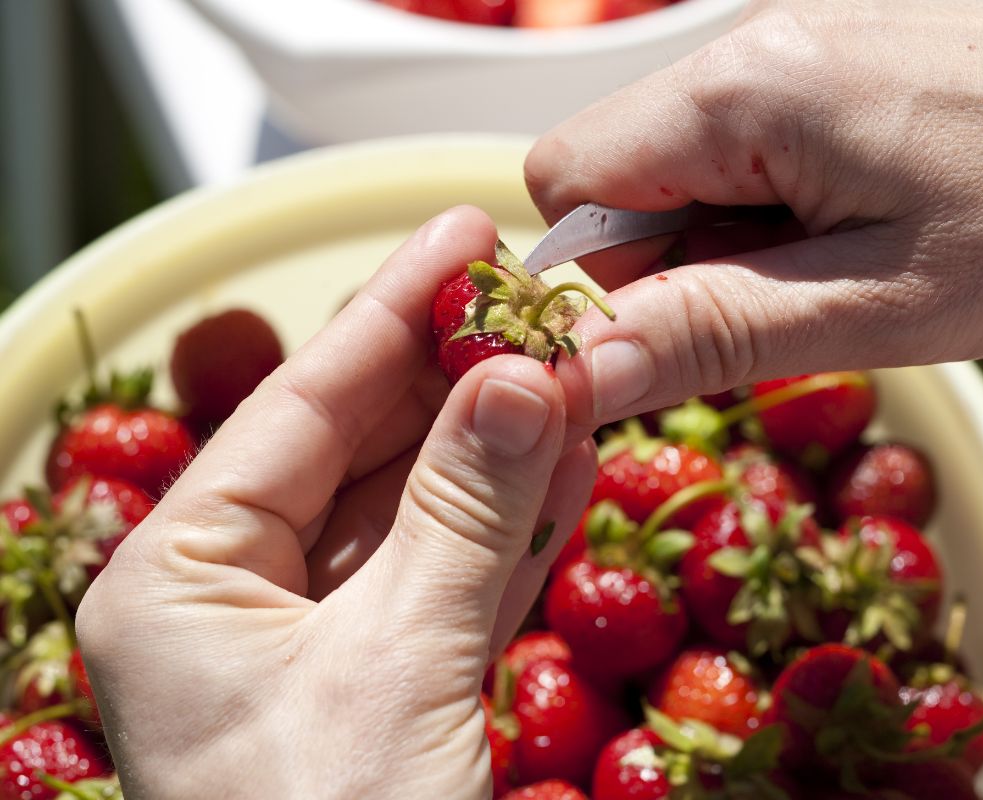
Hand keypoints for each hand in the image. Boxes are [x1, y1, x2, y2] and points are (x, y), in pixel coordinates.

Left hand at [74, 207, 596, 798]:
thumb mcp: (393, 667)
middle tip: (537, 298)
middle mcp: (241, 599)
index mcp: (180, 580)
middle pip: (367, 450)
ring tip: (574, 365)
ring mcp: (325, 641)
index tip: (462, 237)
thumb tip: (518, 379)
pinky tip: (569, 459)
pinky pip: (460, 577)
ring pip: (426, 511)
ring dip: (505, 443)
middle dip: (459, 376)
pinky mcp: (395, 683)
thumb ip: (461, 515)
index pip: (299, 409)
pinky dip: (519, 523)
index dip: (389, 315)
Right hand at [526, 0, 982, 427]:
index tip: (679, 334)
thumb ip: (716, 332)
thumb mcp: (882, 305)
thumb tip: (584, 368)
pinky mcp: (843, 48)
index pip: (566, 184)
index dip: (597, 280)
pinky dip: (785, 201)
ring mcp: (801, 35)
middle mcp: (754, 41)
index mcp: (744, 91)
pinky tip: (874, 218)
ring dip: (741, 236)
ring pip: (693, 160)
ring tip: (855, 259)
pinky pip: (758, 137)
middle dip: (679, 262)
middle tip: (794, 304)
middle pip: (625, 171)